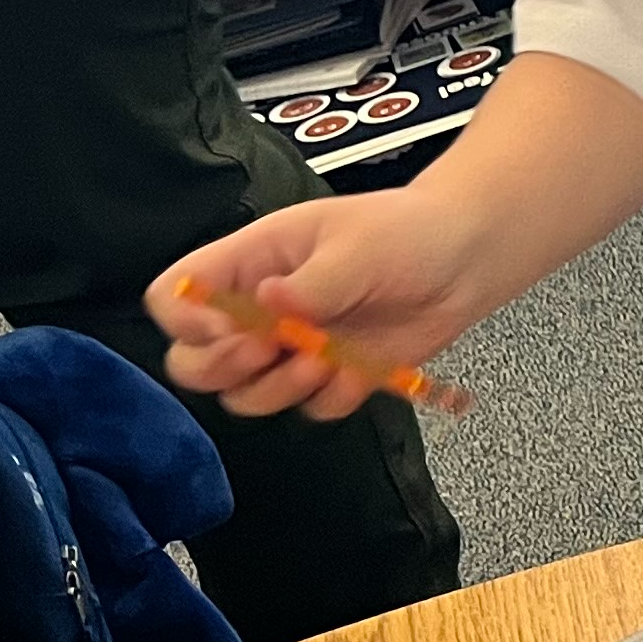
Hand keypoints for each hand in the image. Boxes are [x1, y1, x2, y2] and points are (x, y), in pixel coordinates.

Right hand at [147, 192, 493, 422]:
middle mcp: (258, 310)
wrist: (468, 256)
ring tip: (321, 359)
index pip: (175, 296)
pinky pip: (309, 409)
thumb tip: (266, 302)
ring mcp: (291, 348)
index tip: (228, 326)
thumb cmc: (407, 231)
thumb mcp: (357, 245)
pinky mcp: (330, 376)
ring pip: (246, 396)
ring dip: (277, 388)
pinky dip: (331, 397)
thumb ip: (312, 283)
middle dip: (222, 367)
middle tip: (268, 349)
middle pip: (193, 363)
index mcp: (249, 263)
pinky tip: (360, 367)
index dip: (186, 321)